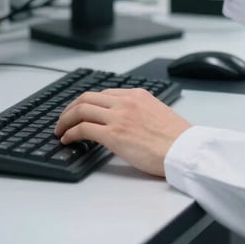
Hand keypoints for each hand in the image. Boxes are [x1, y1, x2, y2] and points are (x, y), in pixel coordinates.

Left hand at [54, 88, 191, 176]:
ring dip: (65, 120)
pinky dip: (70, 132)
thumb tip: (127, 121)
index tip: (80, 112)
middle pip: (87, 98)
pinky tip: (67, 139)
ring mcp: (118, 116)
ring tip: (60, 130)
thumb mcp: (157, 112)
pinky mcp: (114, 135)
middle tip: (63, 119)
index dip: (86, 103)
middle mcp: (125, 101)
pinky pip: (83, 128)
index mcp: (136, 95)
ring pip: (81, 110)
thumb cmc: (176, 138)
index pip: (103, 94)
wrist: (184, 149)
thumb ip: (140, 111)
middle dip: (70, 108)